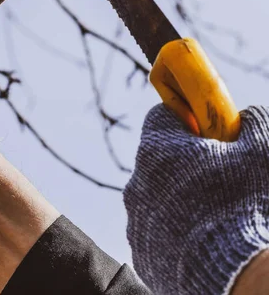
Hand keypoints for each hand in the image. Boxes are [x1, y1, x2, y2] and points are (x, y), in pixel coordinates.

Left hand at [124, 104, 268, 293]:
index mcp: (157, 150)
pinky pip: (157, 231)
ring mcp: (136, 220)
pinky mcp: (142, 253)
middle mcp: (136, 183)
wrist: (236, 277)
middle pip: (159, 159)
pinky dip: (175, 232)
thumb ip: (252, 123)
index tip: (208, 131)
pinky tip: (204, 240)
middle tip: (220, 177)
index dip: (188, 120)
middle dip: (186, 163)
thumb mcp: (260, 153)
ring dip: (179, 199)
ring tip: (215, 216)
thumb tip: (248, 115)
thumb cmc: (247, 207)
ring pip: (157, 197)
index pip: (161, 116)